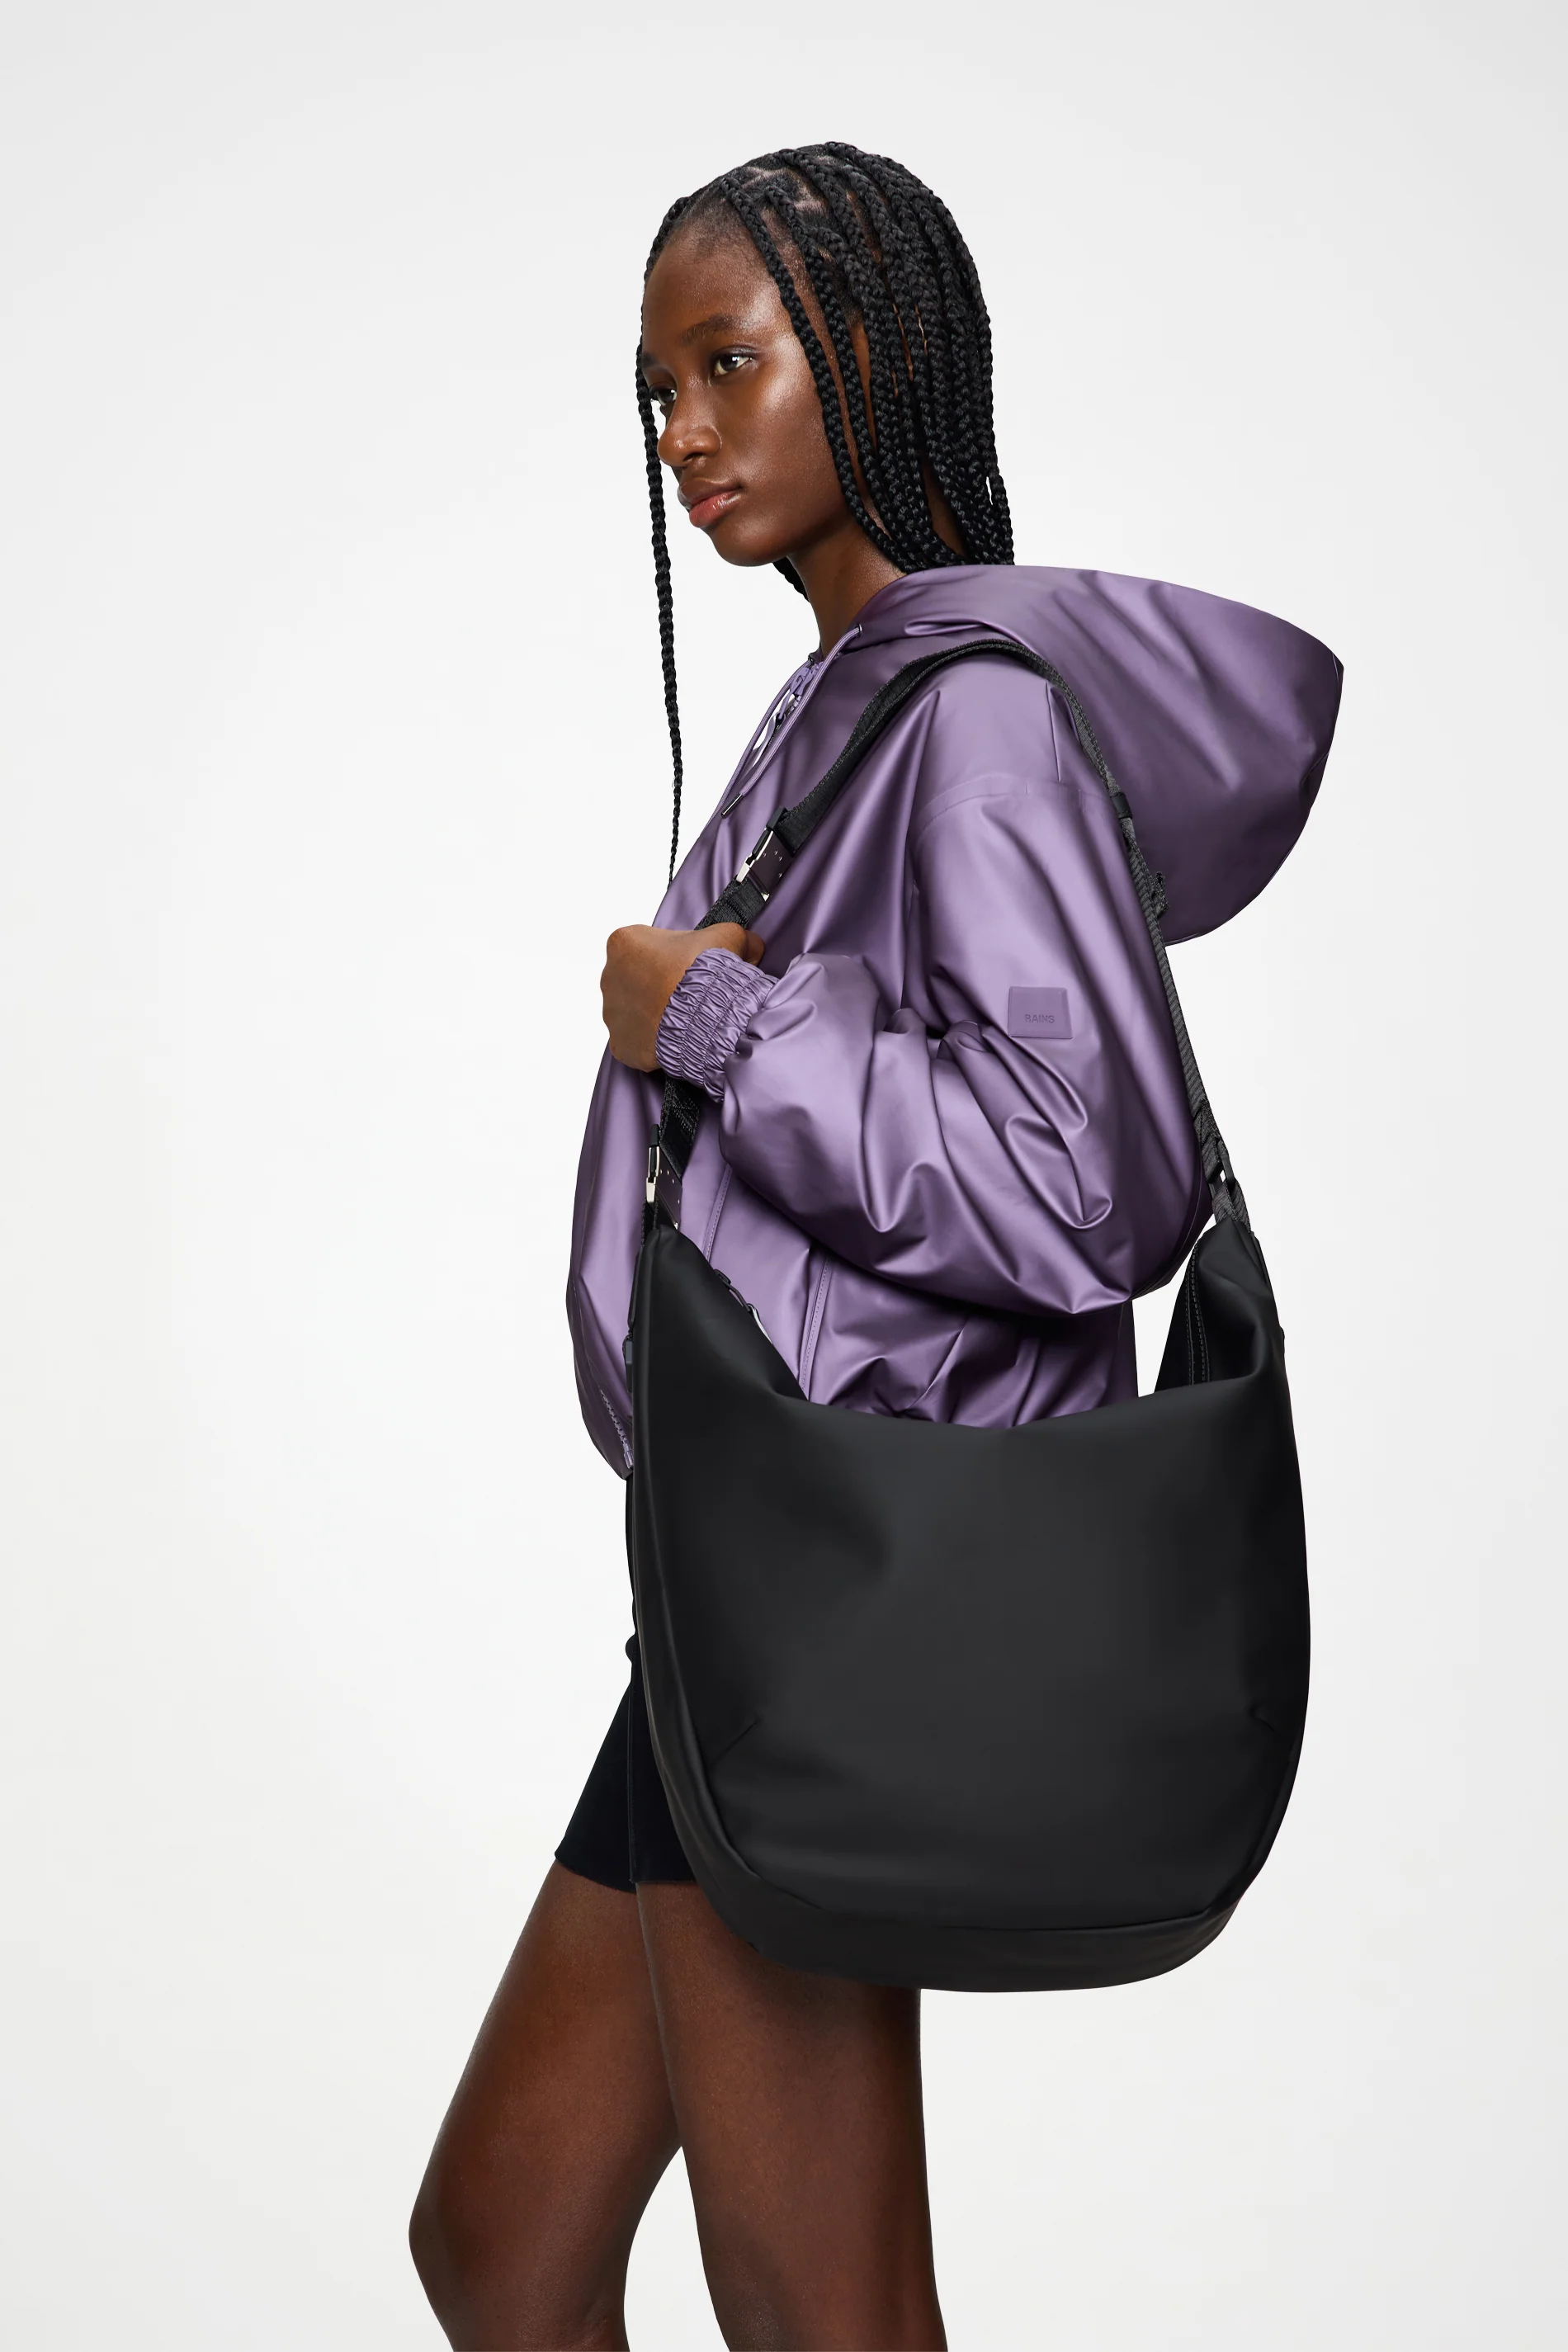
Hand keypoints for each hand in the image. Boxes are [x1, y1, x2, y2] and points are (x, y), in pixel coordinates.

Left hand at [600, 922, 765, 1070]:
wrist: (708, 1016)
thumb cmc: (708, 974)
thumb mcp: (729, 937)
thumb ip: (734, 936)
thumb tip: (750, 946)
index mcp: (625, 943)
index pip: (645, 946)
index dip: (670, 956)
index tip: (688, 966)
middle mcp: (609, 977)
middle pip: (635, 979)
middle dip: (657, 986)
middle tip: (688, 994)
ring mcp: (612, 1014)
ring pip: (633, 1012)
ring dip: (653, 1014)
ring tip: (684, 1019)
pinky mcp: (620, 1045)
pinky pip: (635, 1042)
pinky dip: (651, 1043)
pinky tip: (675, 1038)